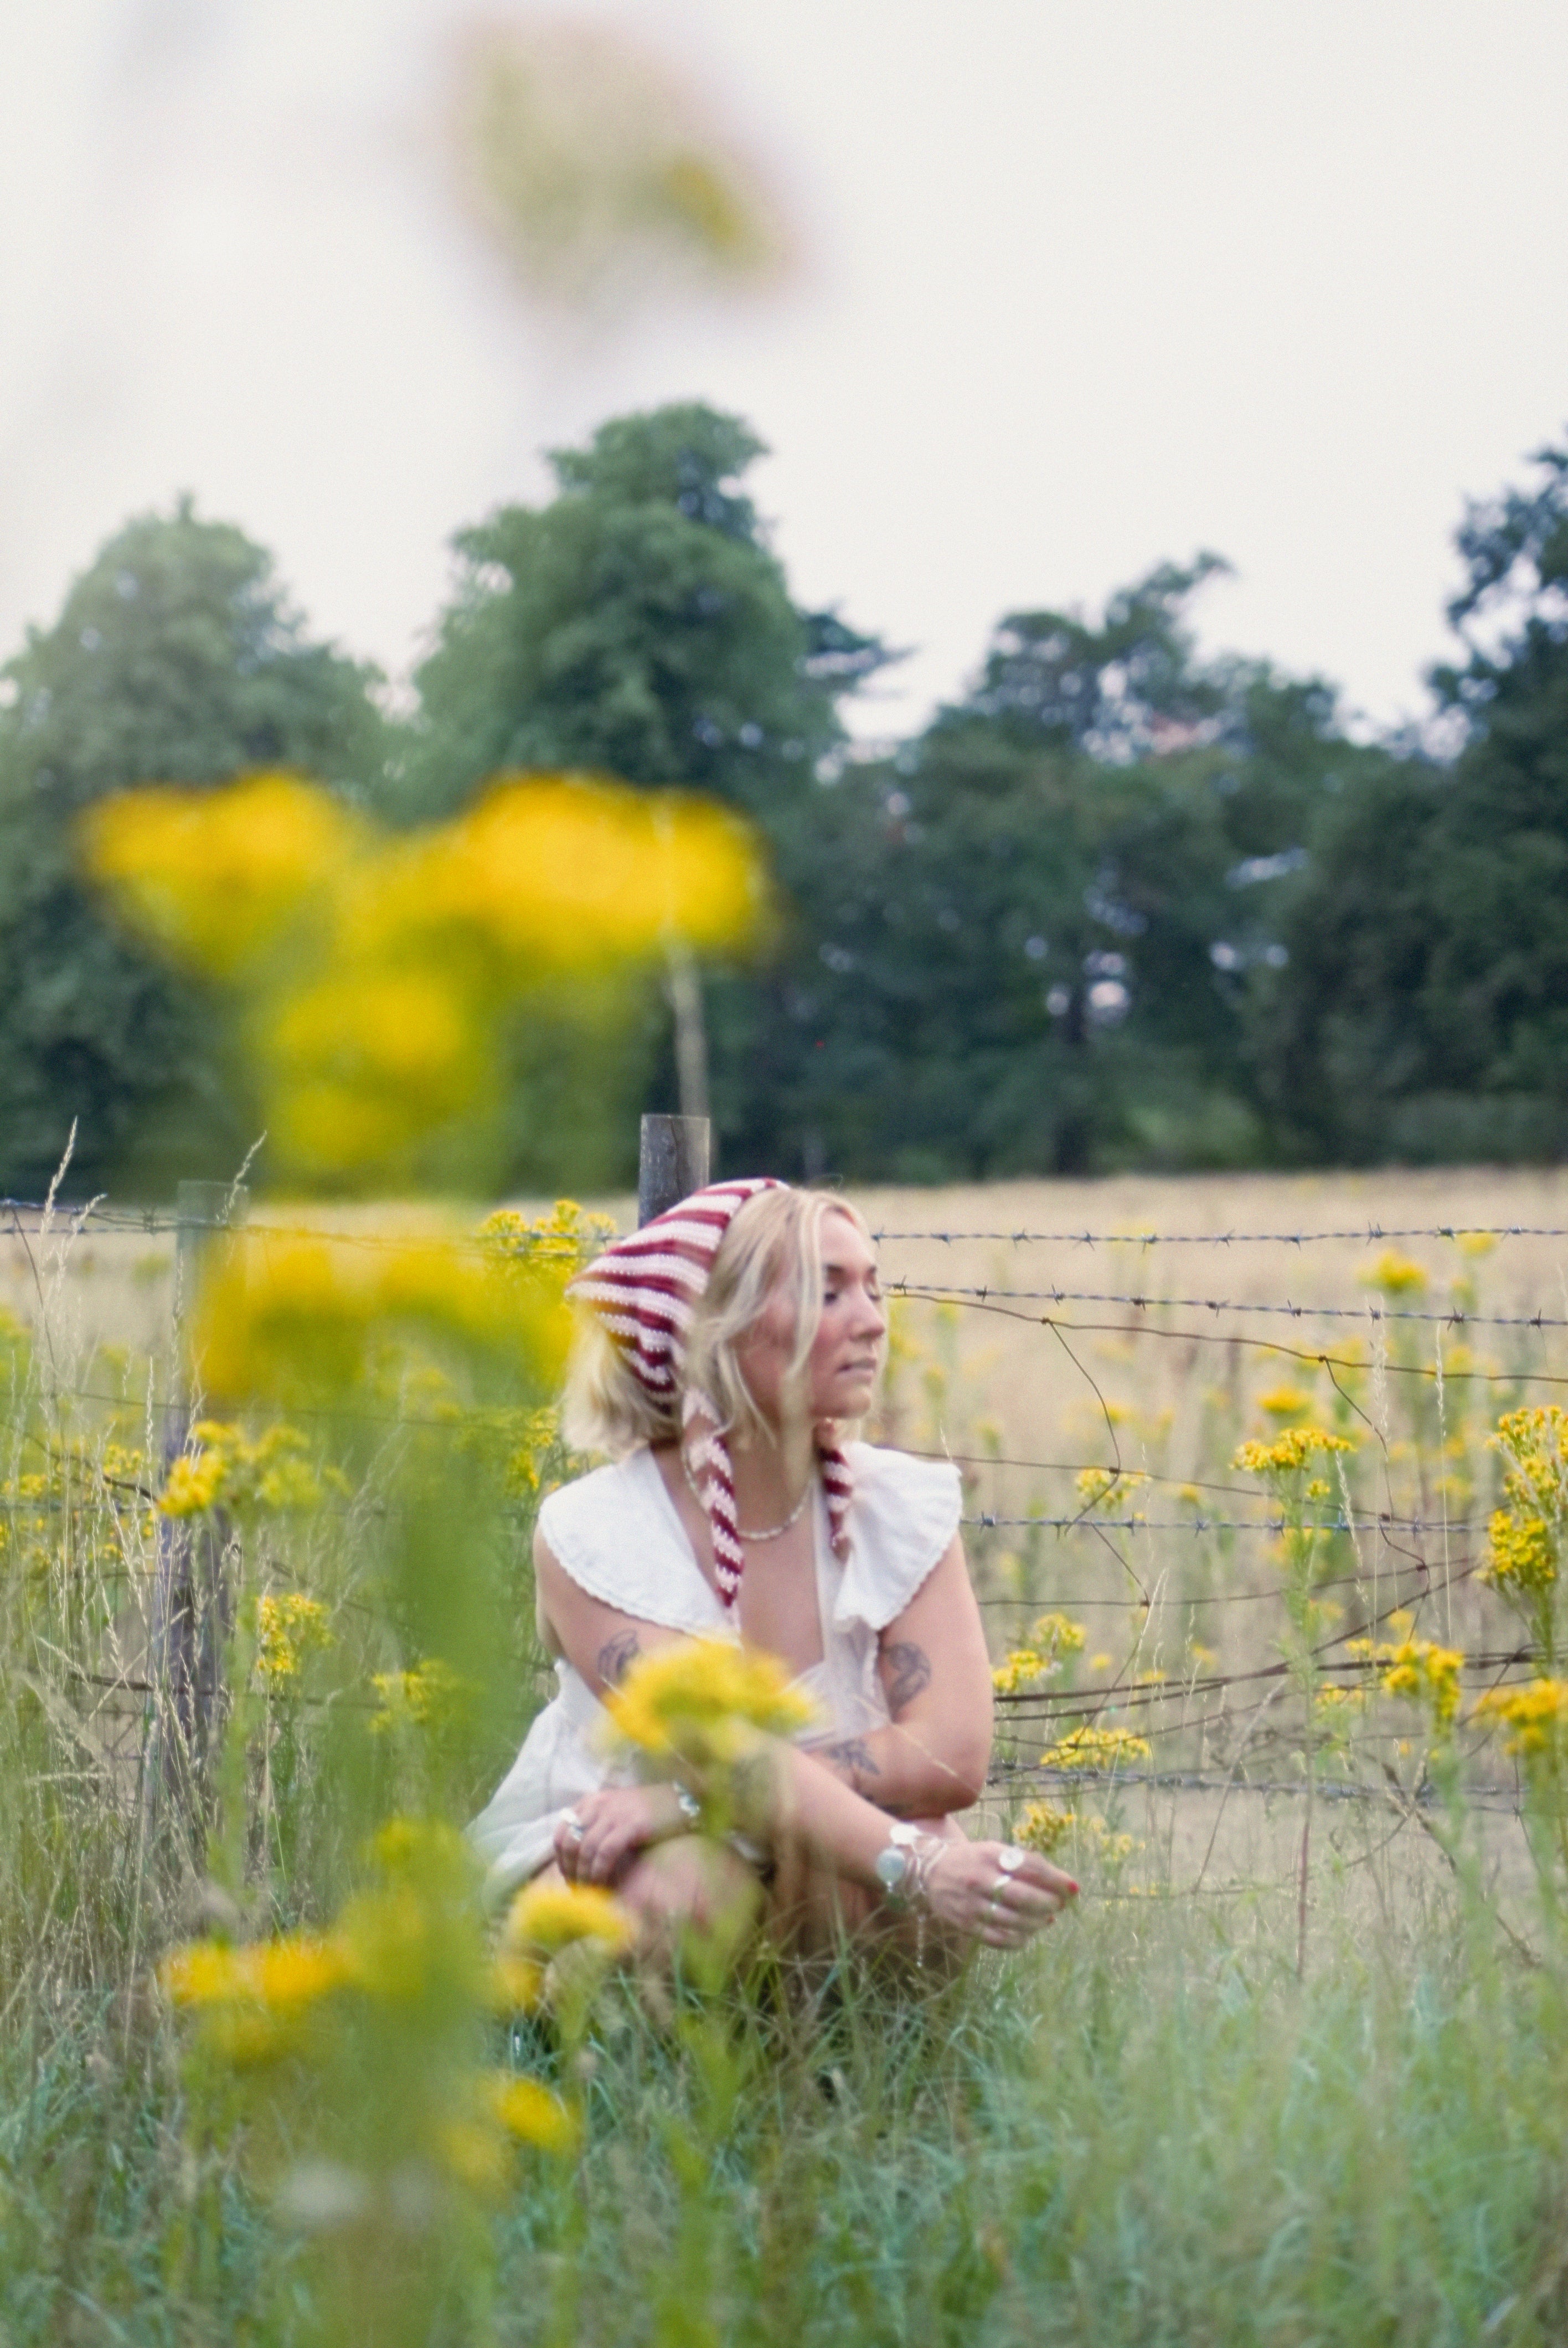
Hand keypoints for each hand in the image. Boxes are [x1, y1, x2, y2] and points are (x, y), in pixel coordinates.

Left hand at [555, 1785, 686, 1884]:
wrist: (679, 1800)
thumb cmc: (648, 1810)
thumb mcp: (615, 1811)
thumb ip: (596, 1825)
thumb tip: (577, 1858)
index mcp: (591, 1801)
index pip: (561, 1832)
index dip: (560, 1860)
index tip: (568, 1878)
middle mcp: (598, 1804)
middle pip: (569, 1843)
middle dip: (569, 1871)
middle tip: (577, 1890)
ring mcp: (614, 1813)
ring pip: (585, 1849)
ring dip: (583, 1875)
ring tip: (589, 1892)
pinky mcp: (631, 1825)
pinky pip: (605, 1853)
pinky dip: (599, 1871)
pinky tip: (602, 1884)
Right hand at [920, 1839, 1076, 1948]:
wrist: (932, 1871)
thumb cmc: (974, 1860)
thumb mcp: (995, 1851)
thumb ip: (1024, 1863)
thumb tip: (1061, 1882)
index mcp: (990, 1855)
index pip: (1028, 1867)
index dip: (1055, 1879)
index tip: (1074, 1888)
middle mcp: (979, 1879)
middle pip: (1022, 1897)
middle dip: (1048, 1903)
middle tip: (1060, 1905)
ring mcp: (972, 1905)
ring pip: (1012, 1921)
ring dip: (1036, 1923)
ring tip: (1046, 1920)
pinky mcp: (966, 1925)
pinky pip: (998, 1939)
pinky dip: (1018, 1940)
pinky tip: (1026, 1935)